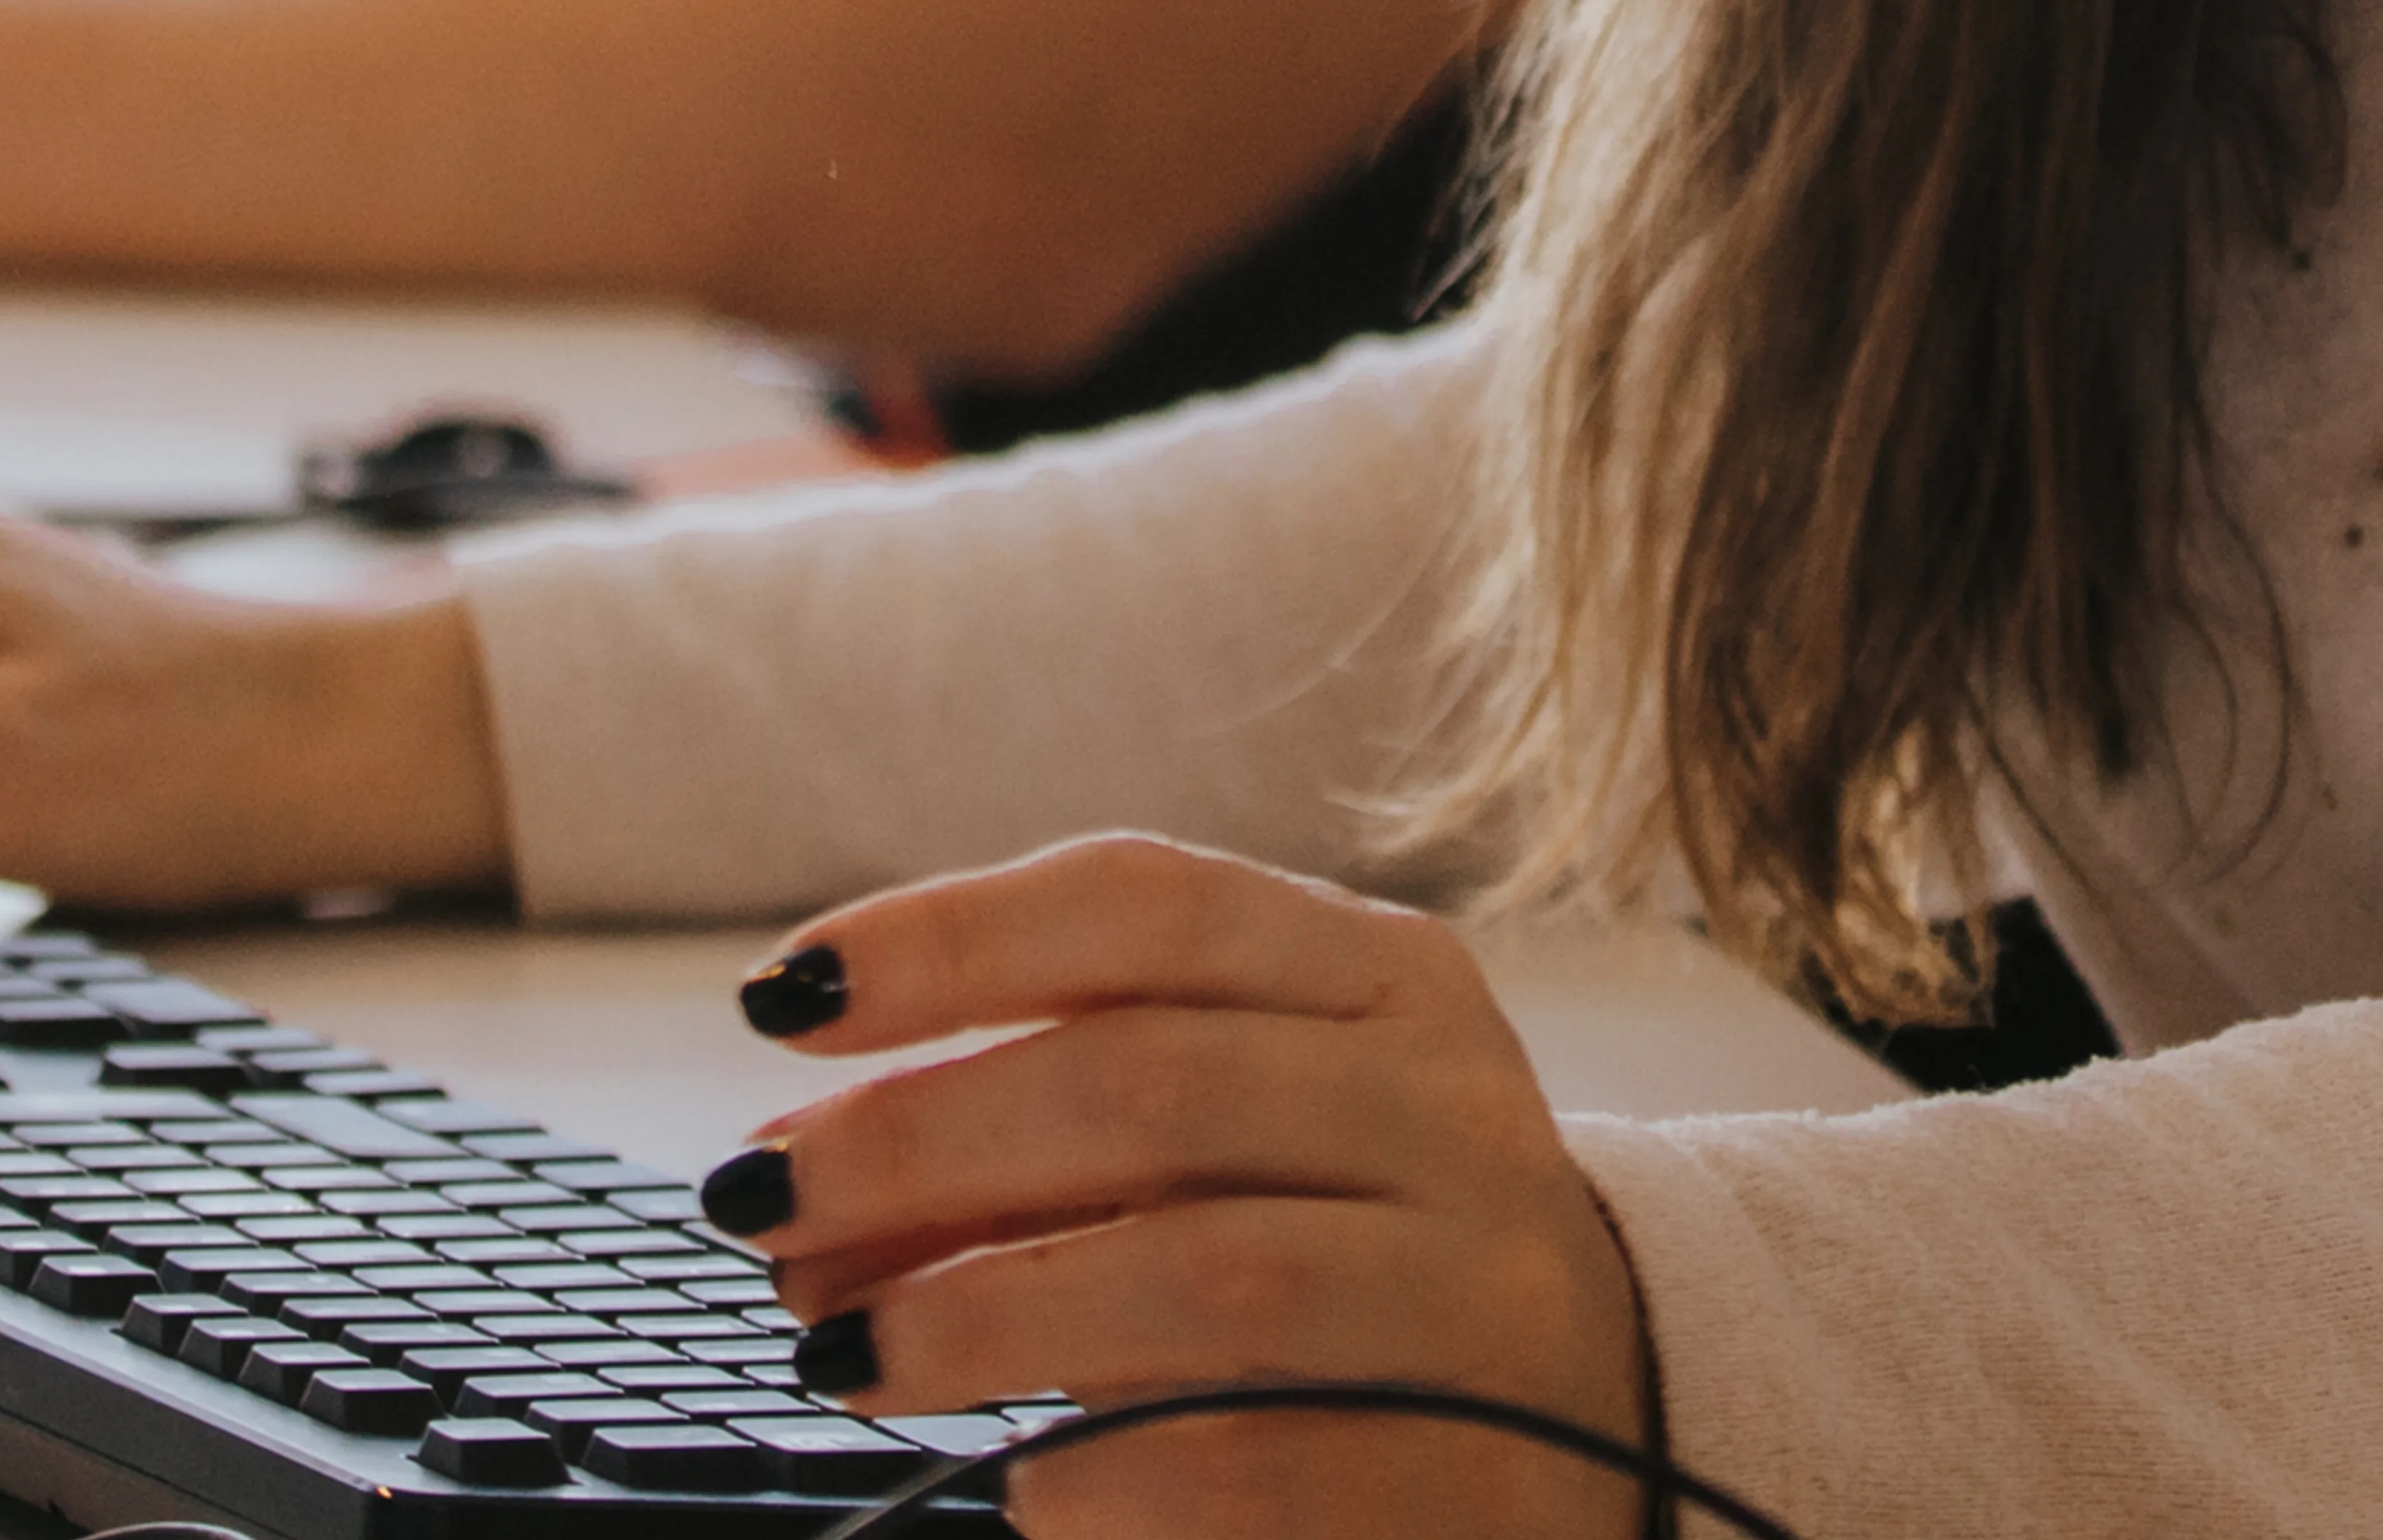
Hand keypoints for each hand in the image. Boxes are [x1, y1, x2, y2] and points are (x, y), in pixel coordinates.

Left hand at [717, 835, 1657, 1532]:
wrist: (1623, 1420)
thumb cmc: (1363, 1252)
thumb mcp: (1240, 1137)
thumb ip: (1048, 1134)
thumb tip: (805, 1185)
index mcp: (1387, 978)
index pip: (1148, 901)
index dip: (951, 936)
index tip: (781, 996)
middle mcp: (1450, 1106)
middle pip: (1152, 1080)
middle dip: (924, 1138)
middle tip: (759, 1201)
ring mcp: (1482, 1290)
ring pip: (1207, 1274)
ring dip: (988, 1310)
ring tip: (838, 1353)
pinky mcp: (1485, 1470)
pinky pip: (1264, 1463)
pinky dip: (1110, 1475)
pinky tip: (1023, 1486)